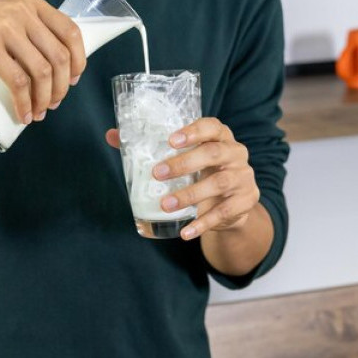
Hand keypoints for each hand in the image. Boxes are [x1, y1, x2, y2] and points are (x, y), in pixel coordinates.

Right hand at [0, 0, 85, 123]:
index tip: (74, 79)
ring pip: (41, 72)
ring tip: (39, 112)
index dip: (79, 60)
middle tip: (55, 103)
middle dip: (63, 86)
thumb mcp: (4, 12)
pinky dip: (24, 103)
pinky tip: (24, 114)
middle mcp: (22, 12)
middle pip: (60, 56)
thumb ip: (28, 27)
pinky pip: (18, 82)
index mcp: (31, 3)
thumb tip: (55, 61)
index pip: (71, 32)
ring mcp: (5, 29)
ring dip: (45, 99)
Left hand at [105, 118, 260, 240]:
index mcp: (220, 136)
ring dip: (190, 195)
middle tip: (157, 174)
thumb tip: (112, 136)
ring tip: (166, 205)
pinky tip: (186, 231)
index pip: (212, 126)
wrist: (234, 202)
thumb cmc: (202, 170)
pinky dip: (204, 223)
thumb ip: (151, 145)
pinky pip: (225, 213)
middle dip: (185, 163)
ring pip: (219, 184)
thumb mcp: (185, 156)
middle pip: (214, 153)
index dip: (193, 131)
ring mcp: (243, 178)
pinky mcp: (245, 202)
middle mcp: (235, 153)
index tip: (171, 140)